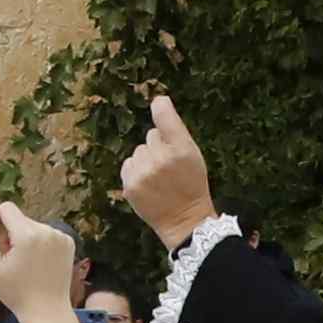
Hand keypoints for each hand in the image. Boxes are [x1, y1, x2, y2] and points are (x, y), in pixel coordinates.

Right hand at [0, 198, 79, 322]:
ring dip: (26, 239)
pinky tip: (40, 263)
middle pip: (20, 218)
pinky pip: (47, 233)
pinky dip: (40, 244)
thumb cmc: (16, 291)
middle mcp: (46, 230)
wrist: (46, 311)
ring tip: (27, 264)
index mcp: (27, 234)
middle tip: (13, 260)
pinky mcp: (68, 242)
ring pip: (33, 226)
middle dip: (12, 233)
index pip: (6, 208)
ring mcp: (60, 235)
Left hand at [119, 92, 213, 242]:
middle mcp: (161, 158)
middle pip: (151, 136)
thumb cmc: (191, 185)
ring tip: (160, 179)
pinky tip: (148, 185)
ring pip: (138, 151)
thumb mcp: (194, 155)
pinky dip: (136, 172)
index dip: (161, 107)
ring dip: (146, 160)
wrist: (184, 220)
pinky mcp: (130, 185)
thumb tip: (158, 101)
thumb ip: (176, 131)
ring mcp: (143, 173)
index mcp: (182, 149)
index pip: (164, 116)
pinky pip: (128, 165)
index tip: (159, 102)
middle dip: (159, 146)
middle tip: (170, 166)